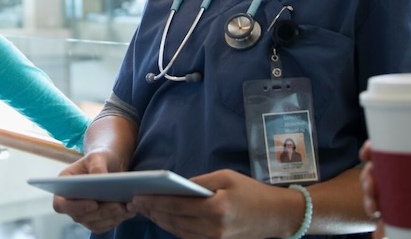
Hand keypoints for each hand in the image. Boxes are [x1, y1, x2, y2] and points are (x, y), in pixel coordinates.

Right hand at [52, 150, 134, 232]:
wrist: (111, 164)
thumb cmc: (100, 158)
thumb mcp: (98, 156)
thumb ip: (97, 166)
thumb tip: (99, 179)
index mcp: (64, 186)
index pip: (61, 204)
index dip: (75, 207)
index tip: (94, 203)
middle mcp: (70, 202)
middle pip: (80, 216)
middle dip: (101, 212)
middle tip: (119, 206)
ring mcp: (82, 213)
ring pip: (93, 223)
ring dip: (110, 218)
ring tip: (127, 208)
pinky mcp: (95, 219)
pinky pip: (103, 226)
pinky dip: (116, 220)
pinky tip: (128, 212)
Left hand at [127, 169, 292, 238]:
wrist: (276, 216)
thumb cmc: (251, 192)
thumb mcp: (226, 177)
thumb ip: (199, 182)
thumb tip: (175, 185)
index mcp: (215, 209)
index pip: (176, 205)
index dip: (154, 202)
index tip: (137, 196)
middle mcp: (213, 229)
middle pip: (173, 221)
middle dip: (152, 211)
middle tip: (134, 203)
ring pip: (178, 232)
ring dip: (160, 221)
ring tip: (145, 210)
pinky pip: (188, 238)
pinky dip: (174, 228)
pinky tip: (164, 219)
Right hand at [359, 141, 410, 238]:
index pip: (390, 149)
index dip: (373, 148)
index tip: (368, 152)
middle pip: (378, 173)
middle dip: (368, 178)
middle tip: (372, 186)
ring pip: (379, 198)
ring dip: (370, 201)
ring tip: (375, 208)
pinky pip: (392, 225)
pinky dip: (382, 230)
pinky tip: (381, 232)